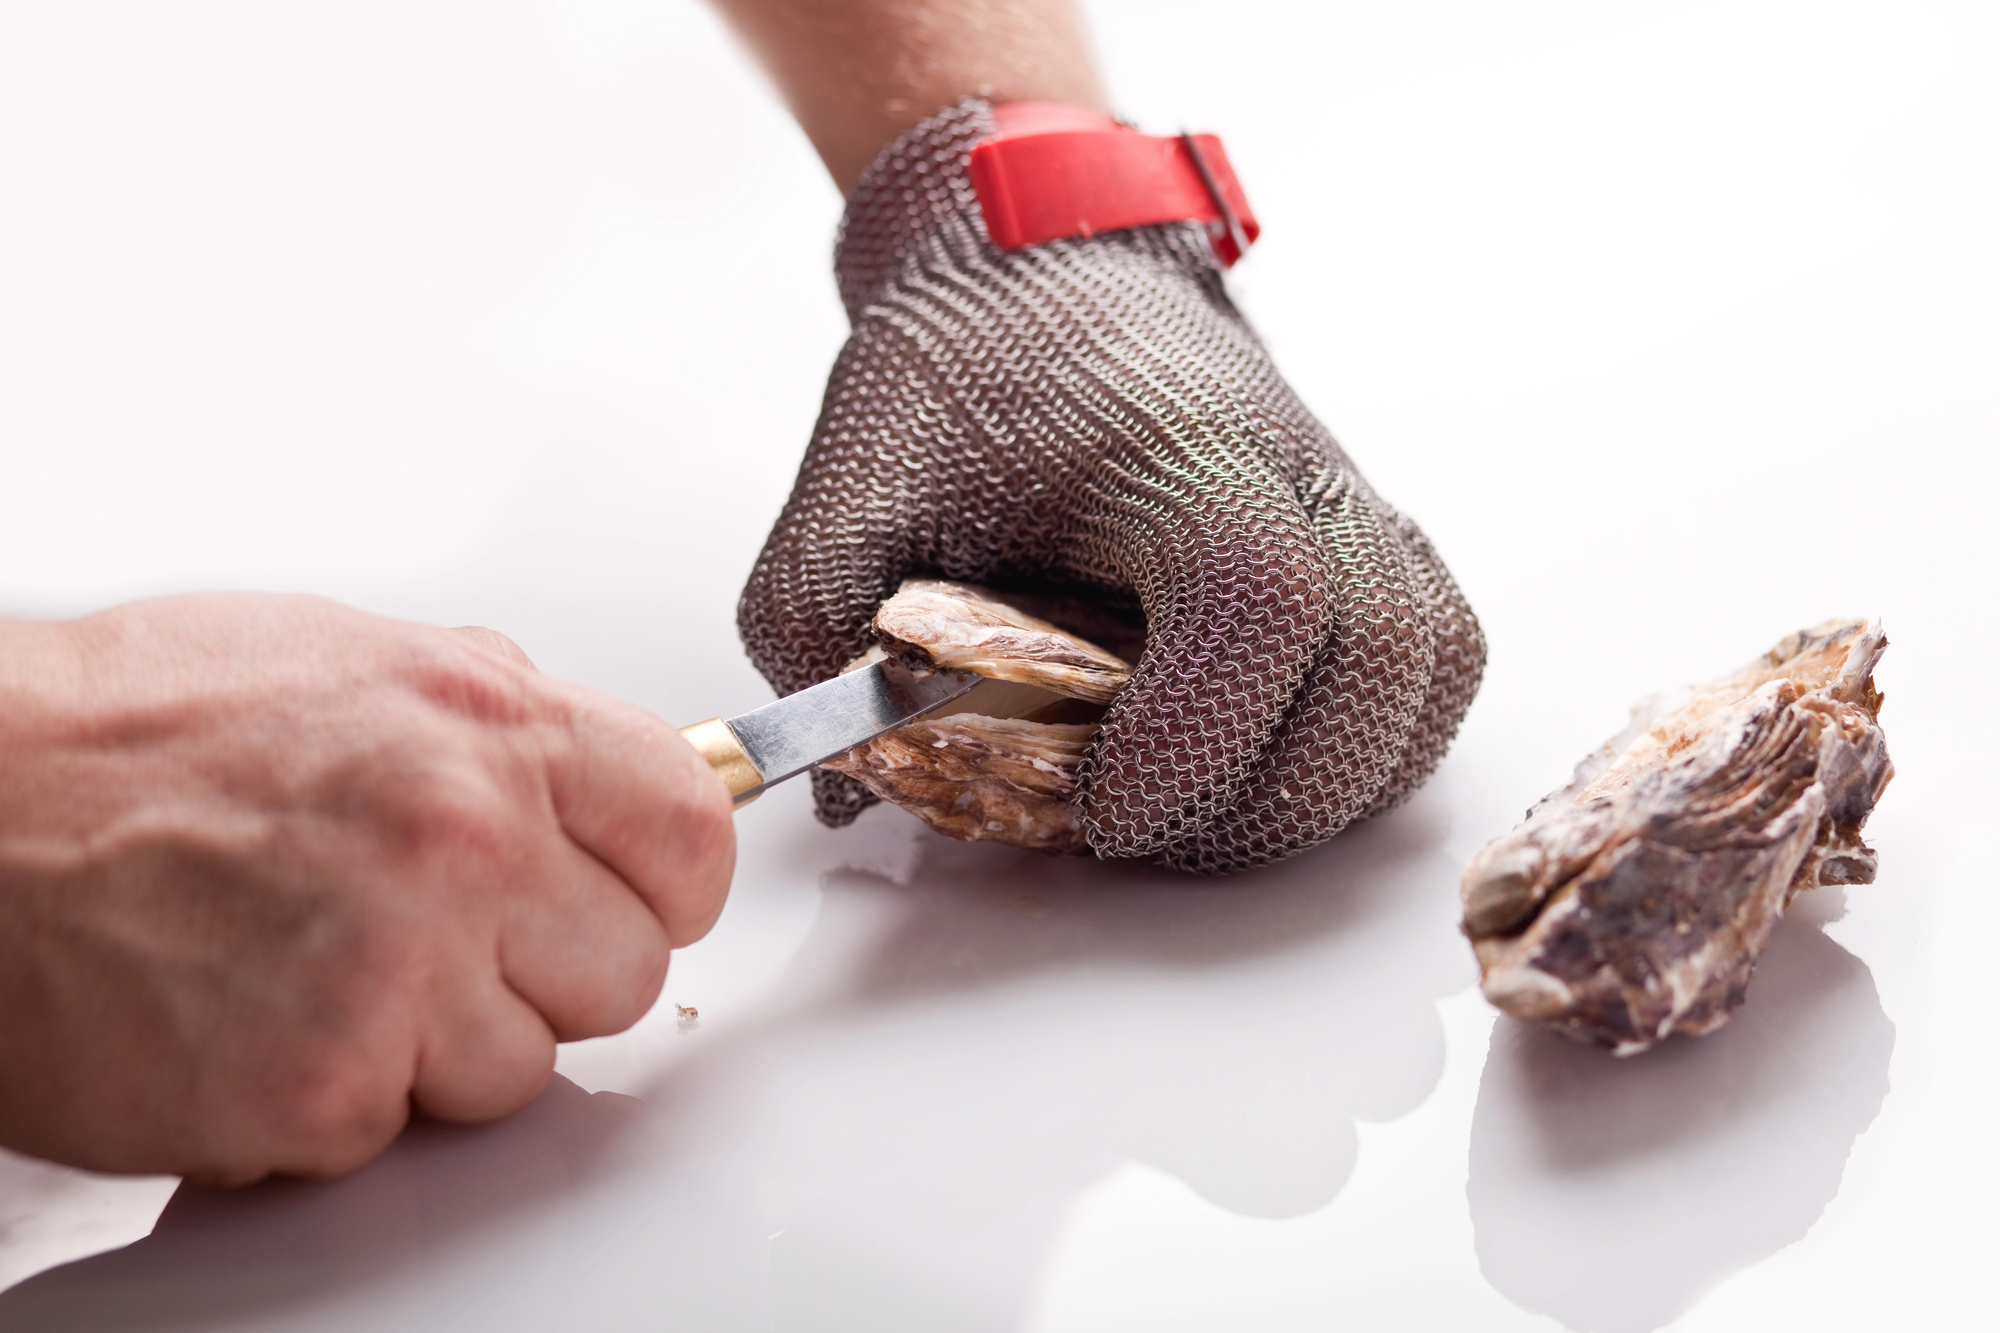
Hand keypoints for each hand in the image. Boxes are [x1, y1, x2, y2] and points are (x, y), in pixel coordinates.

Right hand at [0, 594, 733, 1182]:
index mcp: (489, 725)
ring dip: (441, 1045)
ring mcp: (399, 970)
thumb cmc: (131, 735)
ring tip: (324, 968)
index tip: (630, 894)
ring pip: (523, 1067)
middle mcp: (464, 841)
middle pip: (628, 969)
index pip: (690, 829)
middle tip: (448, 945)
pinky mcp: (322, 1085)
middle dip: (550, 973)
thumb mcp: (352, 662)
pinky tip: (257, 1018)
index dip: (664, 879)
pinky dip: (337, 1096)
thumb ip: (498, 724)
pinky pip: (400, 1128)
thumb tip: (599, 774)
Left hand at [737, 101, 1484, 871]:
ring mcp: (1353, 498)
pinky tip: (1265, 771)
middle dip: (1261, 801)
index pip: (1258, 604)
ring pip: (1423, 673)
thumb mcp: (847, 491)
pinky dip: (1371, 747)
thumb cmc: (960, 370)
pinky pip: (1431, 662)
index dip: (1197, 741)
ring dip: (1327, 786)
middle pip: (1374, 660)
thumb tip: (844, 795)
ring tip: (1203, 817)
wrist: (1042, 266)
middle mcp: (1297, 468)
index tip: (1100, 813)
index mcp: (1175, 450)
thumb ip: (820, 636)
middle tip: (1140, 836)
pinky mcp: (1374, 531)